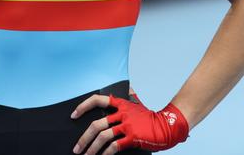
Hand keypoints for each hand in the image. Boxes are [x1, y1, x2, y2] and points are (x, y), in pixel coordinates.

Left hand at [71, 95, 188, 153]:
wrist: (170, 125)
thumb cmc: (151, 118)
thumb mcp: (136, 105)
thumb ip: (124, 101)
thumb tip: (111, 95)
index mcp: (121, 104)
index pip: (97, 100)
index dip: (83, 107)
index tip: (73, 116)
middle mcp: (122, 114)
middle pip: (97, 124)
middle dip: (84, 138)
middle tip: (77, 148)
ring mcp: (128, 126)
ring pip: (103, 136)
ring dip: (92, 148)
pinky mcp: (133, 138)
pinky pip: (114, 146)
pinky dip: (105, 153)